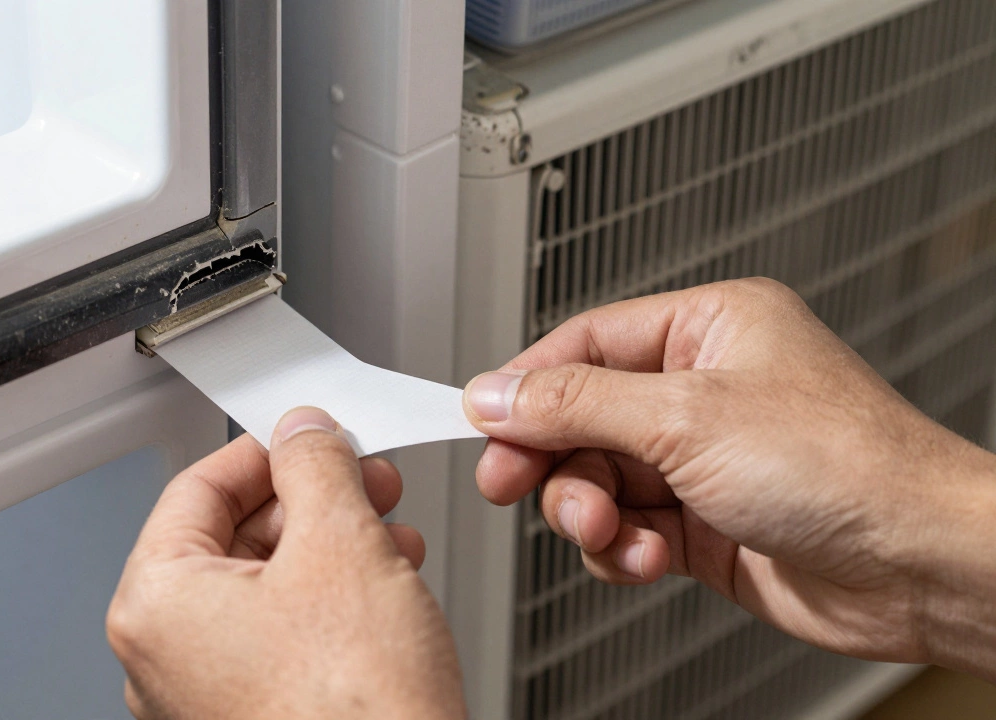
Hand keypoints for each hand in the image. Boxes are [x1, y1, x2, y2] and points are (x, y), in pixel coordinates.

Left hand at [107, 407, 465, 718]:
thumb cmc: (355, 711)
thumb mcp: (342, 543)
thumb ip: (316, 467)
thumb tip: (304, 434)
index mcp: (156, 605)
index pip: (197, 488)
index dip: (264, 449)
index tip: (308, 435)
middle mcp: (165, 657)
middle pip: (233, 538)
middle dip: (309, 499)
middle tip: (361, 477)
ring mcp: (207, 697)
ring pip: (265, 588)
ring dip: (330, 545)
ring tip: (387, 528)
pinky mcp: (254, 719)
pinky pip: (282, 638)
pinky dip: (331, 600)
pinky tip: (383, 584)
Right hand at [464, 278, 995, 678]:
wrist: (919, 565)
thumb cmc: (850, 467)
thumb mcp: (686, 417)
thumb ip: (577, 404)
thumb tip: (499, 393)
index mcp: (709, 330)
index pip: (586, 344)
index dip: (527, 384)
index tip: (481, 421)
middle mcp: (703, 390)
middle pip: (582, 417)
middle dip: (555, 460)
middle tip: (516, 484)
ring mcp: (703, 460)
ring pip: (598, 479)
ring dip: (590, 511)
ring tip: (610, 530)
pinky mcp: (705, 524)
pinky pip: (627, 530)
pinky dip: (622, 549)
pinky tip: (646, 557)